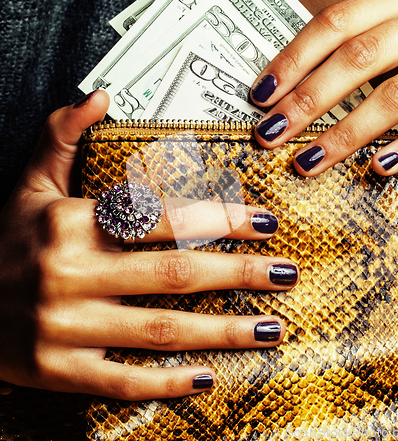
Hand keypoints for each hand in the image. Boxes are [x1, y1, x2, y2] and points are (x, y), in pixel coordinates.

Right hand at [0, 91, 297, 399]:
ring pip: (159, 331)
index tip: (265, 222)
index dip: (219, 220)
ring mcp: (63, 328)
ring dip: (223, 331)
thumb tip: (100, 96)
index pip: (161, 217)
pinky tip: (211, 378)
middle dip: (239, 274)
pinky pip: (122, 380)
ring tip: (272, 327)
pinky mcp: (56, 371)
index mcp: (69, 222)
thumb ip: (62, 137)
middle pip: (174, 275)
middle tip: (287, 272)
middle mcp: (69, 273)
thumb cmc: (5, 241)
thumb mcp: (28, 184)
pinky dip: (168, 383)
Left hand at [251, 0, 397, 174]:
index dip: (293, 59)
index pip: (336, 22)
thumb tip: (285, 92)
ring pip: (395, 96)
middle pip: (359, 58)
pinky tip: (376, 168)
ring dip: (344, 135)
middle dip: (307, 100)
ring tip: (309, 161)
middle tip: (273, 133)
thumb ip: (352, 54)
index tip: (262, 94)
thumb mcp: (396, 41)